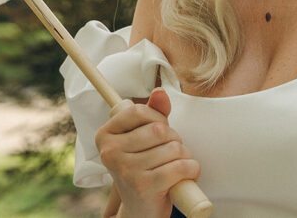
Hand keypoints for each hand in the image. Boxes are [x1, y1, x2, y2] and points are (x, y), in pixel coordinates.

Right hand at [95, 88, 199, 217]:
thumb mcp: (144, 138)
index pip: (138, 111)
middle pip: (159, 129)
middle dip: (174, 139)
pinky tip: (185, 176)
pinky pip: (181, 166)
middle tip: (169, 153)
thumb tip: (160, 91)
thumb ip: (152, 112)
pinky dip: (191, 169)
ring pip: (173, 147)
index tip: (158, 132)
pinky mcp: (144, 186)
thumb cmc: (144, 167)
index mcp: (105, 136)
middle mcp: (110, 153)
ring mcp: (126, 170)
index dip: (157, 118)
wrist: (140, 210)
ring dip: (184, 156)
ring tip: (174, 166)